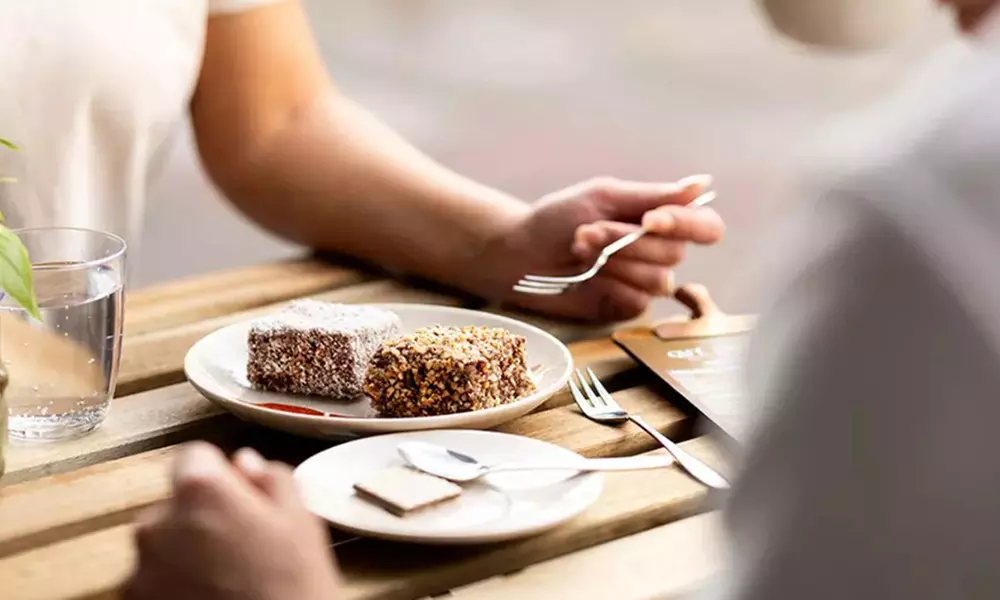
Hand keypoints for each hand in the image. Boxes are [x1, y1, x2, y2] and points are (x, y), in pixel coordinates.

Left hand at [124, 443, 340, 599]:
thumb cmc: (293, 585)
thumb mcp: (301, 520)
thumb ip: (270, 477)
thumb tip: (244, 463)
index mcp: (200, 491)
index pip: (194, 455)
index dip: (220, 473)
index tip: (239, 495)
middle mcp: (158, 523)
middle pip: (176, 502)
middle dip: (202, 515)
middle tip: (241, 543)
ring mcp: (140, 570)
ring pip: (163, 543)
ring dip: (186, 551)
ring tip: (227, 578)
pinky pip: (154, 580)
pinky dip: (174, 585)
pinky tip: (211, 596)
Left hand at [484, 174, 723, 321]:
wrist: (518, 254)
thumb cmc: (556, 220)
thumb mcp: (602, 197)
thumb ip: (652, 194)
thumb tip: (703, 183)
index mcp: (659, 220)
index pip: (704, 227)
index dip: (686, 224)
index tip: (650, 220)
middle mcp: (658, 252)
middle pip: (674, 252)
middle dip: (627, 240)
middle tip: (588, 231)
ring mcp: (644, 282)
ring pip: (658, 279)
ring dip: (616, 261)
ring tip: (581, 248)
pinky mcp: (627, 307)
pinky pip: (639, 300)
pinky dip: (612, 284)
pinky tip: (589, 275)